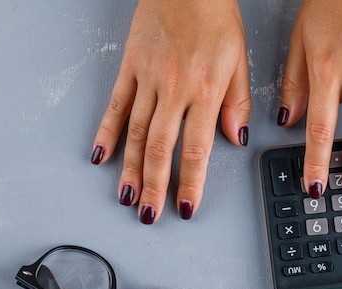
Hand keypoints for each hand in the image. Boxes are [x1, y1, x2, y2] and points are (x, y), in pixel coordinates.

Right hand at [91, 0, 251, 222]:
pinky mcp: (129, 67)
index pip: (196, 150)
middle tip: (150, 215)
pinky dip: (106, 132)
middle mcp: (174, 90)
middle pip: (161, 150)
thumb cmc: (215, 16)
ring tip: (127, 197)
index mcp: (205, 92)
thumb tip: (236, 138)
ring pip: (136, 134)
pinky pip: (115, 105)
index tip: (185, 207)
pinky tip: (101, 155)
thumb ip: (236, 103)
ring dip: (131, 170)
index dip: (191, 184)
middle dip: (155, 188)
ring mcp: (148, 80)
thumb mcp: (239, 60)